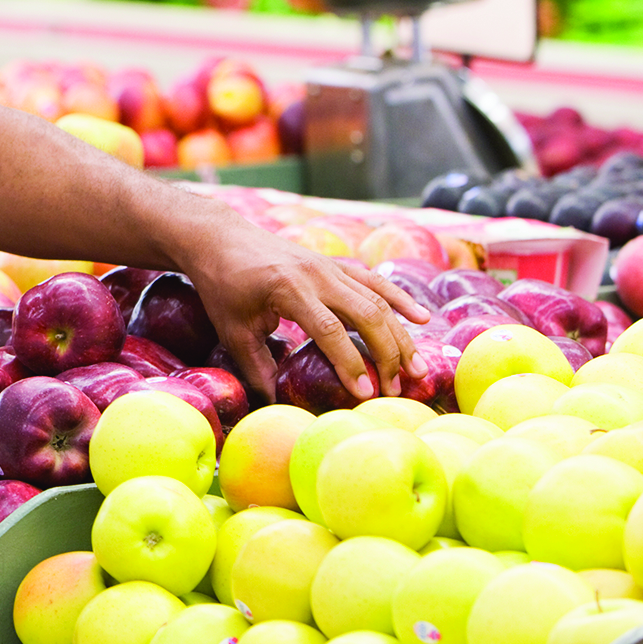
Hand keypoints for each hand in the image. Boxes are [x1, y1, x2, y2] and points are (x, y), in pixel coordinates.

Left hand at [178, 222, 430, 403]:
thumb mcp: (233, 330)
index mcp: (289, 289)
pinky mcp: (333, 264)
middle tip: (396, 389)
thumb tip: (275, 404)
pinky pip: (373, 281)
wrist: (220, 239)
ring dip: (400, 335)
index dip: (350, 364)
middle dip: (386, 355)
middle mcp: (316, 275)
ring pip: (376, 300)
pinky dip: (399, 299)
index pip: (329, 331)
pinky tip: (422, 318)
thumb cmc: (223, 287)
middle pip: (365, 315)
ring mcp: (328, 267)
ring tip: (417, 369)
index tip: (365, 393)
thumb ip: (257, 368)